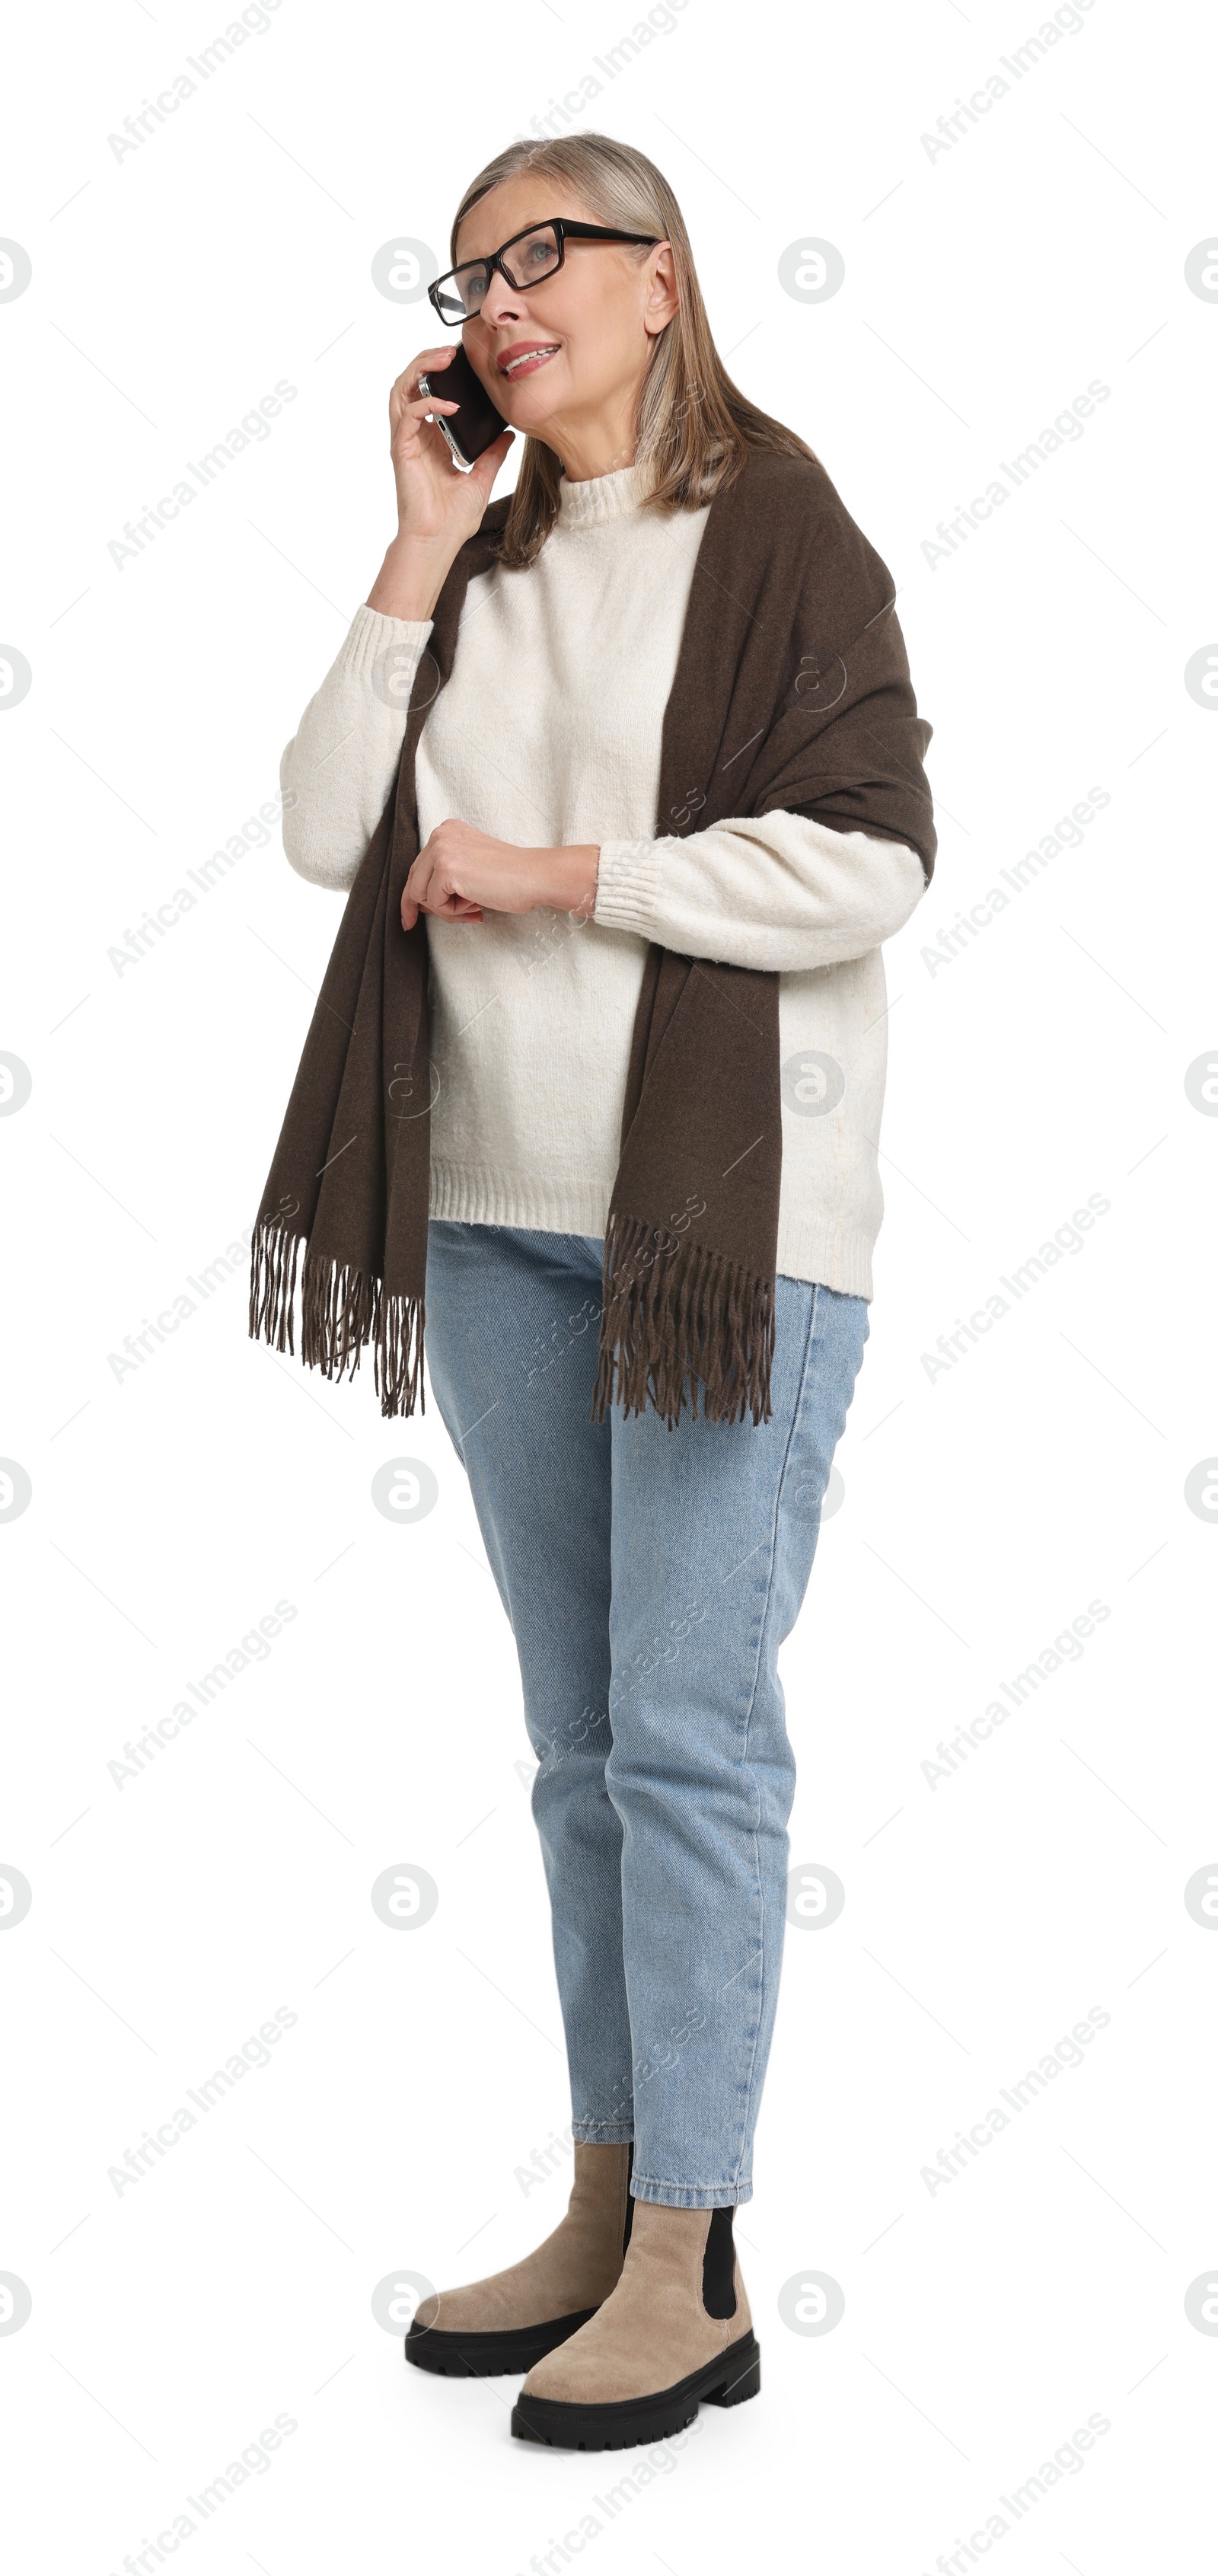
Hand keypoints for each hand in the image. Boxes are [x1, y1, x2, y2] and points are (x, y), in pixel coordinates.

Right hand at [366, 346, 513, 619]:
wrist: (439, 541)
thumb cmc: (453, 518)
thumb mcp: (482, 477)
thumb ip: (493, 453)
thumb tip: (509, 433)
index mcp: (431, 438)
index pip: (428, 391)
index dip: (440, 371)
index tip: (462, 360)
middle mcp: (415, 435)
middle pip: (411, 382)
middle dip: (427, 360)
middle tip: (451, 351)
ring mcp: (406, 441)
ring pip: (401, 389)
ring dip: (420, 369)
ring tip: (443, 359)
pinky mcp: (402, 450)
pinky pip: (408, 415)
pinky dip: (428, 402)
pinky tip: (450, 405)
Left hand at [401, 820, 599, 930]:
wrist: (535, 876)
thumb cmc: (511, 877)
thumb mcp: (471, 866)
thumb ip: (444, 876)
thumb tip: (416, 904)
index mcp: (446, 830)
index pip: (418, 868)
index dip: (420, 896)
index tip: (414, 917)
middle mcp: (439, 835)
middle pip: (414, 882)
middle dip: (435, 907)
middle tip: (466, 916)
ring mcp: (440, 850)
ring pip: (420, 896)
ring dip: (447, 911)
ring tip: (476, 908)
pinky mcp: (446, 870)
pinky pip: (434, 905)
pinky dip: (454, 913)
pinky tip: (477, 906)